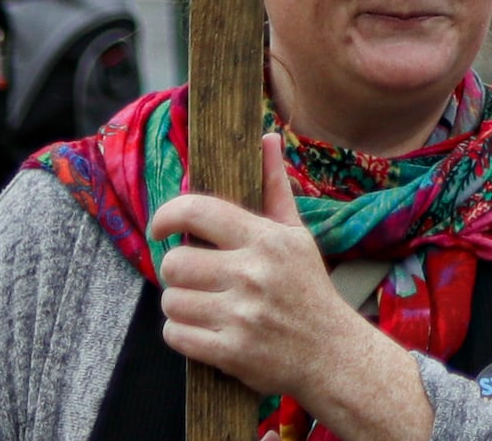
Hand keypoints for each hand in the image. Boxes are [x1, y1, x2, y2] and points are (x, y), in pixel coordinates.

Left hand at [148, 135, 428, 440]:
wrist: (331, 354)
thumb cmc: (308, 289)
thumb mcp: (296, 235)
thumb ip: (274, 187)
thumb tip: (266, 137)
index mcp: (266, 239)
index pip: (198, 211)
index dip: (167, 215)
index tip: (159, 229)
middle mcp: (253, 274)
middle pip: (175, 263)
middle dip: (176, 272)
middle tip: (192, 277)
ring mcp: (241, 315)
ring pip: (172, 302)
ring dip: (178, 305)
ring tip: (200, 305)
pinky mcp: (231, 352)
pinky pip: (176, 336)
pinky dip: (180, 334)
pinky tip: (201, 330)